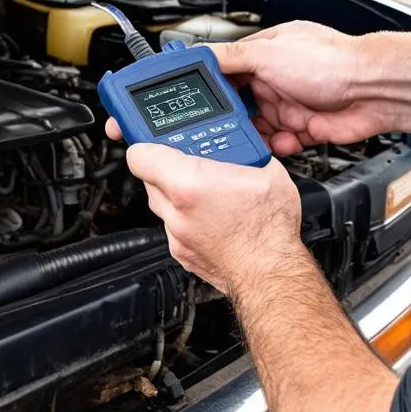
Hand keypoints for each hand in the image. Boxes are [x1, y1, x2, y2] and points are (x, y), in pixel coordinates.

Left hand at [125, 143, 303, 296]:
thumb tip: (242, 143)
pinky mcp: (181, 251)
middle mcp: (175, 211)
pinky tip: (211, 213)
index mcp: (188, 184)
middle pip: (150, 177)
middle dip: (168, 166)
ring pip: (162, 202)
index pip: (139, 154)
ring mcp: (176, 234)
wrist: (271, 272)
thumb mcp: (266, 171)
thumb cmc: (268, 230)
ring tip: (207, 188)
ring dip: (177, 192)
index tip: (158, 139)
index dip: (147, 142)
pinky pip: (173, 224)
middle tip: (194, 161)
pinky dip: (186, 216)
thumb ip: (243, 151)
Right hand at [209, 22, 393, 153]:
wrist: (373, 90)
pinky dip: (280, 146)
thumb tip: (198, 55)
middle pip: (242, 104)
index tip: (200, 101)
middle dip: (236, 118)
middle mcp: (278, 78)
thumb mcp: (268, 52)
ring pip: (261, 127)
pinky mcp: (306, 127)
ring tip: (259, 136)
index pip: (229, 71)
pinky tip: (284, 141)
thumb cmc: (331, 61)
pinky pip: (282, 143)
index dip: (215, 87)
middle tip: (226, 127)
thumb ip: (230, 57)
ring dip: (258, 135)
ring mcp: (292, 103)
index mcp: (267, 54)